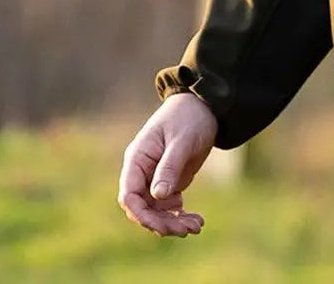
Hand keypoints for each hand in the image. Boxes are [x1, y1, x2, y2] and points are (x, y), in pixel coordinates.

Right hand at [118, 92, 217, 237]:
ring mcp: (154, 177)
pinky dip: (179, 215)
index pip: (129, 195)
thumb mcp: (182, 141)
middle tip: (189, 229)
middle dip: (163, 223)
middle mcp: (142, 171)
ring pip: (156, 211)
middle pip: (143, 208)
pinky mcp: (168, 180)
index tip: (162, 226)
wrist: (204, 105)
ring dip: (173, 222)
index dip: (142, 214)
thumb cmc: (189, 117)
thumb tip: (157, 196)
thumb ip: (169, 166)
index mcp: (137, 158)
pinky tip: (195, 219)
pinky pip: (168, 206)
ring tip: (197, 225)